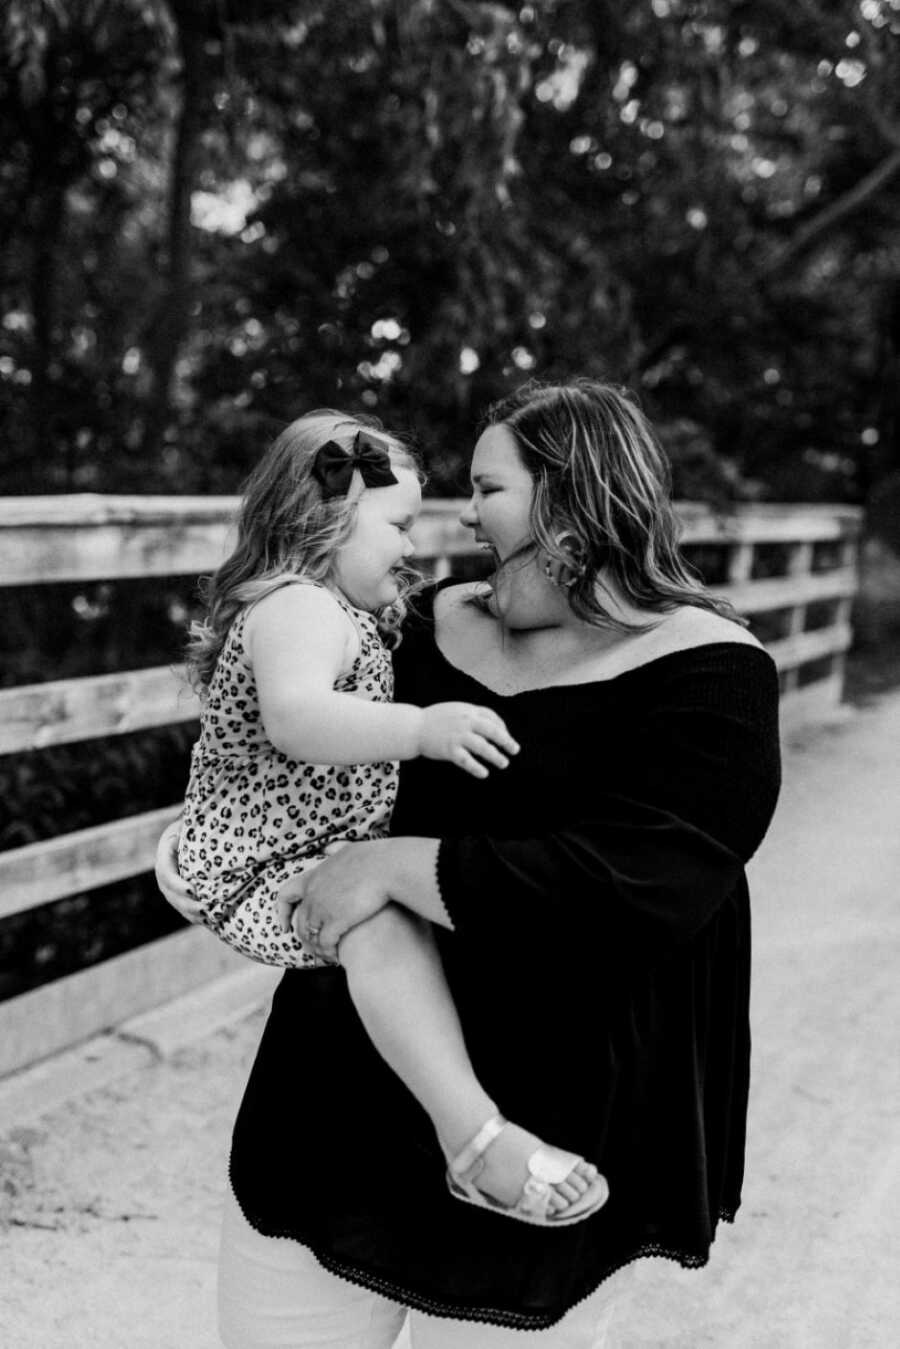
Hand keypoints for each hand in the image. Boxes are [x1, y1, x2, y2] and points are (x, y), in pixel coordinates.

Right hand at [154, 816, 203, 923]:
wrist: (192, 830)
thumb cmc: (195, 824)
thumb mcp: (190, 823)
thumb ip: (190, 828)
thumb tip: (198, 830)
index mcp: (165, 852)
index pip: (166, 872)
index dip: (178, 884)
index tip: (193, 891)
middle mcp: (164, 870)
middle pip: (170, 892)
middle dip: (186, 903)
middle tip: (204, 908)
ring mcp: (169, 883)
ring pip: (176, 902)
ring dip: (190, 912)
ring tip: (207, 917)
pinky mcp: (178, 892)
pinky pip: (184, 907)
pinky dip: (194, 915)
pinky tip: (209, 921)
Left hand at [276, 841, 392, 962]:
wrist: (386, 867)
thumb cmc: (372, 857)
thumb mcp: (347, 849)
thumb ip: (334, 850)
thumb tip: (328, 848)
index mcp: (313, 877)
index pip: (285, 896)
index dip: (282, 912)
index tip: (285, 925)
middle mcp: (313, 894)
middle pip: (300, 922)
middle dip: (305, 937)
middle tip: (312, 949)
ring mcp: (322, 908)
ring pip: (311, 936)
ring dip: (318, 948)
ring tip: (327, 956)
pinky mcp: (336, 921)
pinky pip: (326, 944)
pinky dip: (329, 953)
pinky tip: (338, 958)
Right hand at [418, 702, 519, 778]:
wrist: (413, 727)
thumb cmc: (435, 720)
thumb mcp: (456, 711)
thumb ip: (472, 716)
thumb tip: (493, 726)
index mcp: (467, 710)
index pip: (492, 717)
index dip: (502, 727)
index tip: (506, 737)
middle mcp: (465, 721)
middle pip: (492, 730)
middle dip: (506, 741)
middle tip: (515, 750)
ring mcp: (457, 736)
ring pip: (483, 747)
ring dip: (495, 756)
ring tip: (503, 763)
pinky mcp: (449, 750)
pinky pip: (467, 760)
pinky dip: (476, 768)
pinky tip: (484, 773)